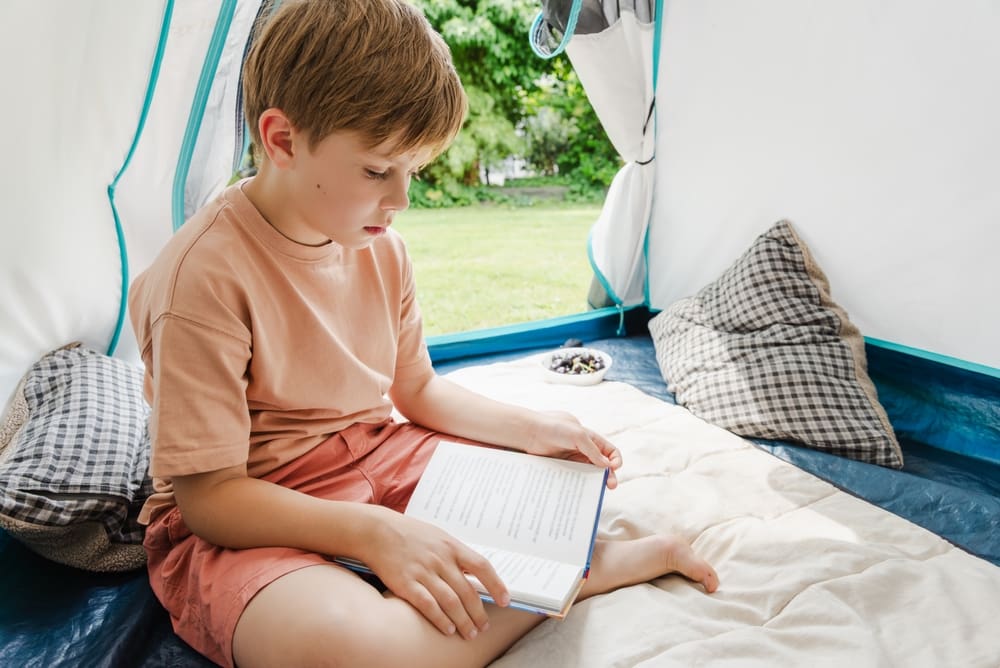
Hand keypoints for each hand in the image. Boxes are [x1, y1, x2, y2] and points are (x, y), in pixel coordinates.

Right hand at [364, 510, 509, 639]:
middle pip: (467, 591)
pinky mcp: (406, 583)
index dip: (496, 585)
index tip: (505, 600)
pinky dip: (440, 619)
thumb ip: (455, 554)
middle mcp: (440, 559)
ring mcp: (423, 572)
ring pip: (451, 602)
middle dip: (478, 613)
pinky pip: (428, 605)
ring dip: (463, 621)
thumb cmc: (410, 534)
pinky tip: (447, 629)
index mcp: (451, 546)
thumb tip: (476, 573)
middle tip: (483, 627)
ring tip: (469, 633)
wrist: (377, 530)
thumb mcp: (438, 536)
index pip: (482, 567)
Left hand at [522, 411, 622, 488]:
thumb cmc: (554, 428)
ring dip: (595, 482)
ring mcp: (573, 459)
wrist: (530, 432)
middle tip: (611, 486)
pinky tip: (581, 489)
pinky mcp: (563, 467)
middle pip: (602, 465)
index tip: (613, 468)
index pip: (610, 451)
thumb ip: (593, 450)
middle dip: (609, 475)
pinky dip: (580, 484)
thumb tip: (607, 466)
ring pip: (589, 473)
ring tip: (597, 490)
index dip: (615, 460)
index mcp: (591, 439)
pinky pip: (575, 477)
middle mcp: (584, 450)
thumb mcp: (578, 435)